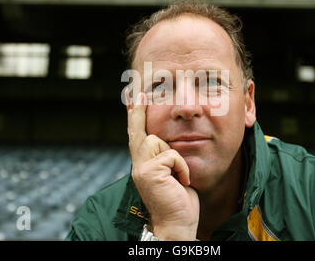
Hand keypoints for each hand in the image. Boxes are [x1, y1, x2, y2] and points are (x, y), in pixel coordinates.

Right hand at [126, 91, 199, 240]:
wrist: (177, 224)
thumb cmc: (180, 200)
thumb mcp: (173, 174)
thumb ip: (167, 158)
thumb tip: (167, 142)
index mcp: (144, 164)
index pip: (137, 134)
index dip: (135, 116)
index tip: (132, 98)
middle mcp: (138, 164)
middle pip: (140, 131)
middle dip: (137, 111)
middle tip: (137, 91)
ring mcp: (141, 168)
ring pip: (157, 139)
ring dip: (175, 156)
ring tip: (179, 176)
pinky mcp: (148, 172)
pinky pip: (171, 155)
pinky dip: (182, 167)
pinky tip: (182, 182)